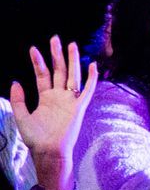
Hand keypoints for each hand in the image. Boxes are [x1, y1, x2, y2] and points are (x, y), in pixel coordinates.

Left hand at [9, 36, 99, 189]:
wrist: (49, 151)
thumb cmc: (36, 138)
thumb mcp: (21, 116)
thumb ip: (18, 99)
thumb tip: (16, 81)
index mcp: (46, 97)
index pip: (43, 75)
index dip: (38, 62)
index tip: (33, 49)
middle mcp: (59, 96)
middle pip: (59, 70)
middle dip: (56, 54)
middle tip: (55, 38)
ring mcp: (70, 100)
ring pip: (72, 75)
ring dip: (72, 60)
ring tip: (71, 45)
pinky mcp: (79, 106)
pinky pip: (87, 89)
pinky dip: (91, 78)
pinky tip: (92, 65)